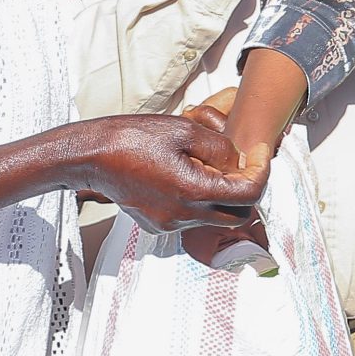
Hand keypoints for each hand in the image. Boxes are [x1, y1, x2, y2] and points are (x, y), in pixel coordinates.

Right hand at [73, 108, 264, 233]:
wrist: (92, 156)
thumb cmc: (134, 137)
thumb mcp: (185, 129)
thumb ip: (221, 148)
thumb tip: (240, 161)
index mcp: (194, 191)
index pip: (249, 194)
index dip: (262, 172)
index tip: (261, 153)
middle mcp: (184, 215)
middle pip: (239, 215)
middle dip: (247, 191)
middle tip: (242, 165)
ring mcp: (170, 224)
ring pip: (214, 217)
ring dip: (221, 195)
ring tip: (206, 166)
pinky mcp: (157, 226)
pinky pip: (191, 217)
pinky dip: (198, 200)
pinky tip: (183, 176)